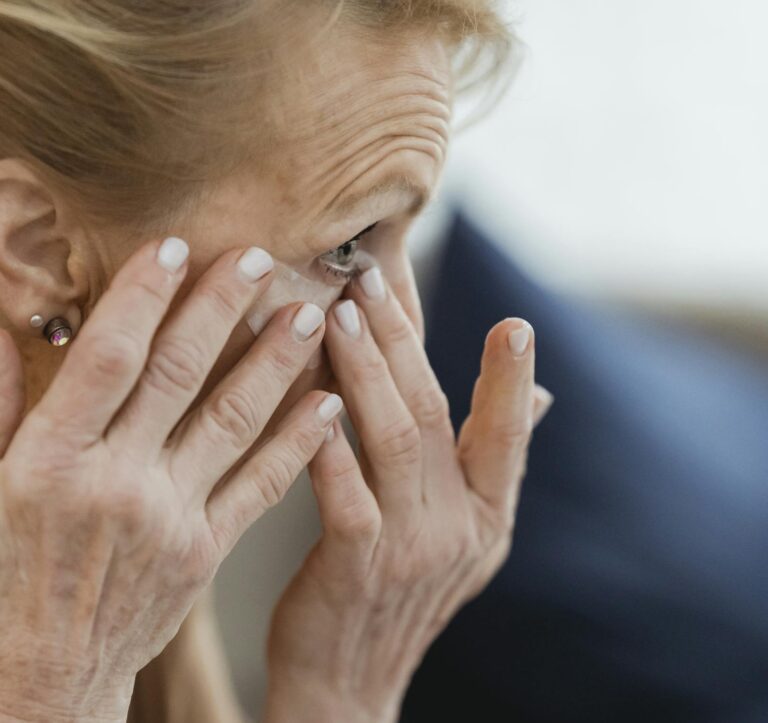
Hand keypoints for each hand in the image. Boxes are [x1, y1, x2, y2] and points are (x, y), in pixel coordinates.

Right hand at [0, 238, 342, 721]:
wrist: (45, 671)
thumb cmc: (8, 569)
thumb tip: (1, 325)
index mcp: (51, 458)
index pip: (107, 358)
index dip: (143, 296)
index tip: (178, 246)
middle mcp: (114, 480)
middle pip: (178, 375)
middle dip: (223, 309)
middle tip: (263, 258)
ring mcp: (167, 516)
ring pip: (232, 421)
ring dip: (276, 363)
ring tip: (311, 315)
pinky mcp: (206, 549)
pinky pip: (261, 485)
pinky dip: (297, 441)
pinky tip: (329, 403)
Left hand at [264, 264, 551, 721]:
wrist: (349, 683)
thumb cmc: (399, 593)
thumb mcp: (463, 536)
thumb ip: (489, 463)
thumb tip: (541, 398)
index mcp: (487, 515)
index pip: (506, 436)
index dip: (511, 380)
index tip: (514, 324)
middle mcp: (459, 528)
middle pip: (434, 415)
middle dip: (403, 342)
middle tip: (370, 282)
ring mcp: (410, 549)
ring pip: (394, 440)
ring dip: (366, 371)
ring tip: (337, 314)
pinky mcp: (354, 568)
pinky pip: (345, 493)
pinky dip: (328, 442)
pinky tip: (310, 396)